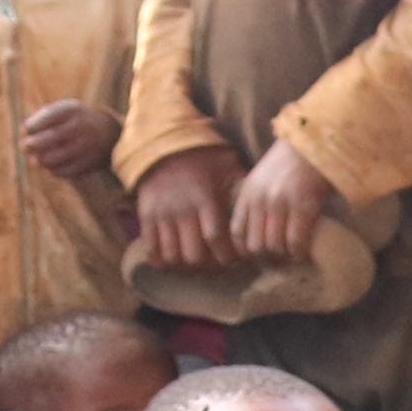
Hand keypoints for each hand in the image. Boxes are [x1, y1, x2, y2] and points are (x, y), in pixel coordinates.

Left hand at [18, 98, 113, 181]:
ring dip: (43, 160)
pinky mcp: (92, 161)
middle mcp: (82, 126)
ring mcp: (88, 144)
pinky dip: (56, 171)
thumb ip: (42, 118)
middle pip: (54, 137)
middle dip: (35, 144)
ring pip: (61, 155)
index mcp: (73, 110)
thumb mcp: (64, 111)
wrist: (110, 132)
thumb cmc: (75, 120)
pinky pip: (70, 169)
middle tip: (24, 147)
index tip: (24, 130)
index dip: (32, 126)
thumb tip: (22, 133)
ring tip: (34, 161)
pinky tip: (48, 170)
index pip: (48, 117)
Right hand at [132, 149, 245, 276]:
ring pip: (172, 257)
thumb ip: (243, 187)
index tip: (233, 260)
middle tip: (215, 264)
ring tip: (196, 263)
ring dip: (186, 266)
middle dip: (207, 266)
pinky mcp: (146, 217)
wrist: (164, 144)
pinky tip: (174, 261)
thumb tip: (265, 205)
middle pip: (194, 256)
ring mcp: (162, 215)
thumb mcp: (228, 166)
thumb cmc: (203, 158)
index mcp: (205, 199)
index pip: (216, 240)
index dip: (226, 257)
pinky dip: (163, 262)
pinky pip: (152, 250)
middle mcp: (182, 210)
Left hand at [230, 138, 344, 268]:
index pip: (237, 234)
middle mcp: (260, 199)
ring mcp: (281, 203)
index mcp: (248, 193)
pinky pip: (296, 243)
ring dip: (285, 257)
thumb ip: (257, 201)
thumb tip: (260, 233)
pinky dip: (300, 253)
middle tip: (280, 259)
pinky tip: (305, 251)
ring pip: (275, 247)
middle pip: (255, 246)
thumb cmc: (293, 161)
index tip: (260, 255)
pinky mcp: (303, 206)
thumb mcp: (263, 178)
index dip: (247, 251)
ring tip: (293, 255)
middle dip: (268, 258)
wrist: (316, 142)